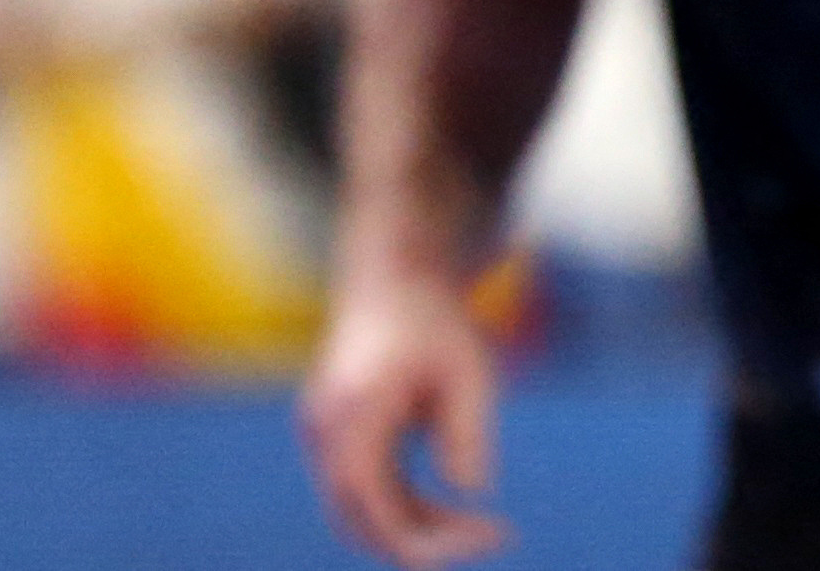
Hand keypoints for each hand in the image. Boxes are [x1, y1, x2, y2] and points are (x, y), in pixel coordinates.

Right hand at [301, 269, 509, 567]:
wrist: (393, 278)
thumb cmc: (435, 321)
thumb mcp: (468, 370)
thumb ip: (465, 431)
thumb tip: (473, 490)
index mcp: (352, 415)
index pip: (374, 505)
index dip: (427, 538)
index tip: (490, 535)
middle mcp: (326, 435)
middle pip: (362, 521)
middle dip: (425, 541)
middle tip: (494, 536)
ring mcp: (325, 440)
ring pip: (363, 513)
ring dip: (418, 528)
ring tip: (483, 527)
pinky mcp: (338, 442)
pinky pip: (367, 494)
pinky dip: (407, 508)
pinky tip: (454, 510)